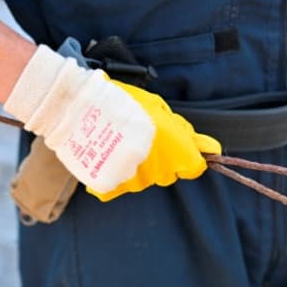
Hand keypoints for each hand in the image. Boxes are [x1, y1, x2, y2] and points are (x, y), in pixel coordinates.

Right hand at [3, 45, 220, 201]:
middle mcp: (156, 167)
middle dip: (160, 157)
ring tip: (120, 141)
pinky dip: (117, 173)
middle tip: (139, 135)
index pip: (193, 166)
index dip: (188, 157)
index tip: (179, 148)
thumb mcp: (156, 108)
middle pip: (168, 173)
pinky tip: (109, 155)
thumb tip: (210, 149)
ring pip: (145, 179)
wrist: (76, 107)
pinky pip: (121, 185)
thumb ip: (184, 132)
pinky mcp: (111, 186)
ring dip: (138, 164)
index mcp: (173, 147)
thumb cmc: (118, 100)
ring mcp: (133, 179)